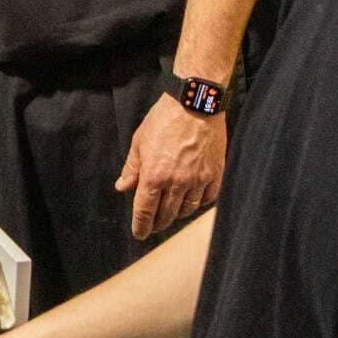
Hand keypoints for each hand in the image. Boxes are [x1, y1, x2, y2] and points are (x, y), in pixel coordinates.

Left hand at [117, 94, 226, 239]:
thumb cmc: (163, 119)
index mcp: (154, 176)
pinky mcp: (215, 173)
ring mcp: (198, 179)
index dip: (141, 225)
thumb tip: (122, 187)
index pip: (145, 210)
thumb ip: (132, 168)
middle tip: (153, 226)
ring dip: (178, 215)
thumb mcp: (139, 142)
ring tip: (172, 214)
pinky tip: (193, 201)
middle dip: (158, 223)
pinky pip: (208, 198)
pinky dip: (199, 203)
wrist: (195, 103)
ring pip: (188, 209)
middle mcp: (177, 182)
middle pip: (167, 214)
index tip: (139, 233)